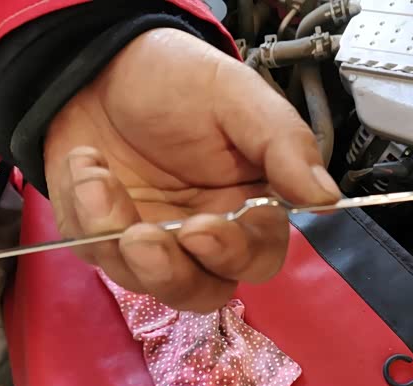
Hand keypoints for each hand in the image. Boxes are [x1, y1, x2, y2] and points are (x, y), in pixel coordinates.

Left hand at [44, 28, 339, 312]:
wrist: (102, 66)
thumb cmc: (178, 80)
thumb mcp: (237, 98)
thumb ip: (284, 145)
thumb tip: (327, 198)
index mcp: (248, 205)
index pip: (258, 257)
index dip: (233, 255)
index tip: (203, 228)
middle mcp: (205, 235)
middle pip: (203, 290)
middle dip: (171, 272)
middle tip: (140, 236)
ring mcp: (155, 242)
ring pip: (147, 284)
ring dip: (117, 241)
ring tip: (96, 176)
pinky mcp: (107, 240)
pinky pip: (98, 255)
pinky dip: (85, 214)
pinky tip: (87, 164)